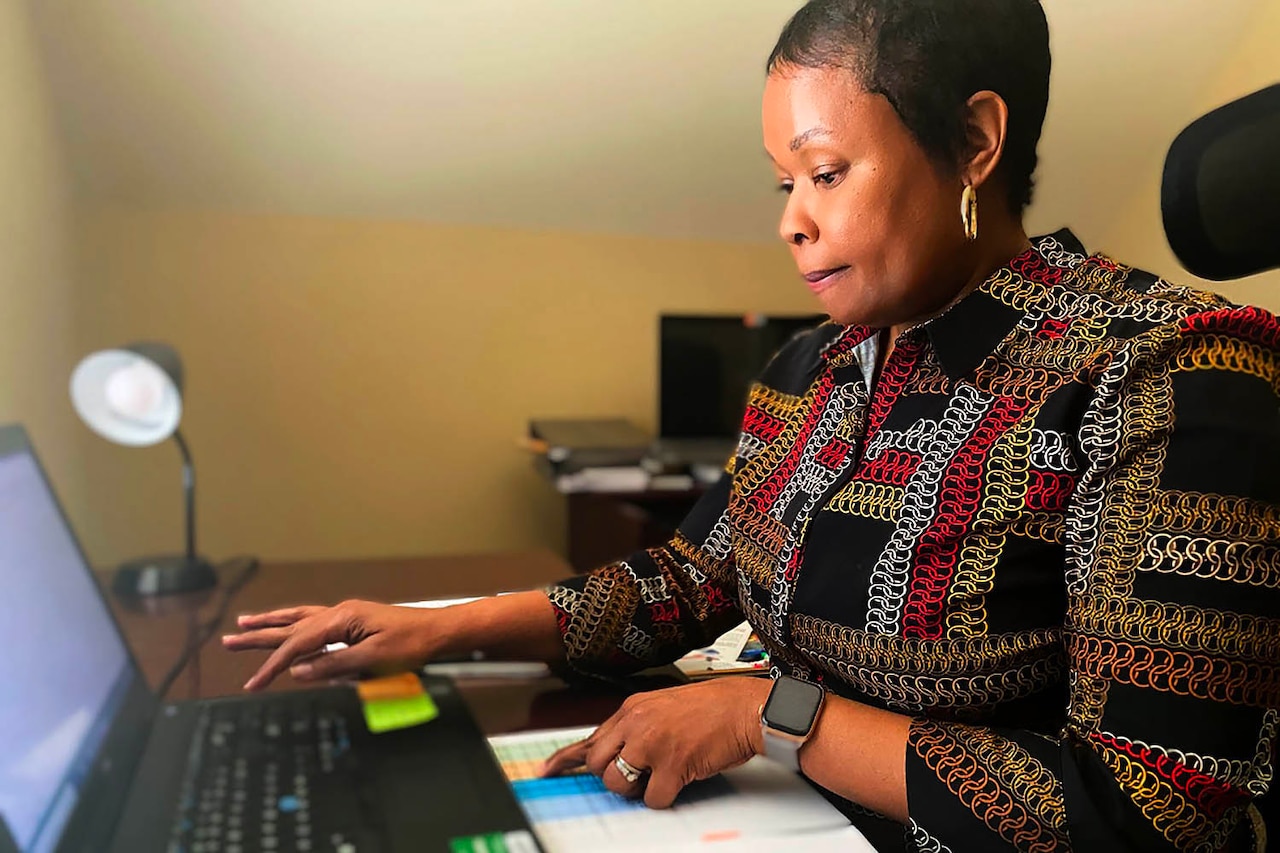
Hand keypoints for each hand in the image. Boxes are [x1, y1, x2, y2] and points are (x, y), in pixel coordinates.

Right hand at [222, 600, 439, 690]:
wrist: (439, 632)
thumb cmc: (412, 645)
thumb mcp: (372, 661)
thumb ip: (333, 667)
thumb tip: (299, 672)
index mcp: (341, 619)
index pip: (297, 644)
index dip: (272, 665)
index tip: (253, 683)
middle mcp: (339, 613)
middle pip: (291, 625)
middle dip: (258, 635)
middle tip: (228, 640)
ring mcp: (346, 616)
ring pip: (300, 619)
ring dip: (272, 623)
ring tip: (246, 623)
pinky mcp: (354, 623)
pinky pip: (315, 623)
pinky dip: (296, 627)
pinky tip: (289, 628)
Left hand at [541, 677, 769, 808]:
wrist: (745, 708)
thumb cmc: (712, 708)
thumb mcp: (663, 707)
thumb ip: (636, 726)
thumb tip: (615, 752)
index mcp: (632, 709)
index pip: (590, 738)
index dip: (566, 759)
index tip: (547, 770)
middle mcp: (636, 724)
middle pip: (599, 765)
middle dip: (615, 777)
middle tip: (639, 775)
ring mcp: (652, 744)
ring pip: (619, 784)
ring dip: (639, 790)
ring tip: (663, 774)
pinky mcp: (672, 765)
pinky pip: (653, 799)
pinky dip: (666, 797)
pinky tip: (682, 779)